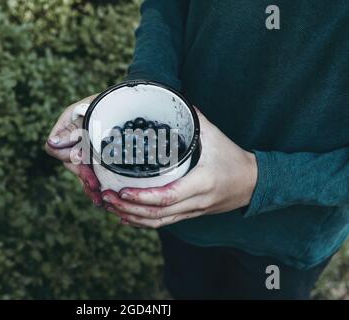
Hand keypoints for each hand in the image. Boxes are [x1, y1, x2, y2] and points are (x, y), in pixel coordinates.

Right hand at [45, 94, 102, 205]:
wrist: (132, 103)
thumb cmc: (111, 102)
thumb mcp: (92, 112)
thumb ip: (73, 129)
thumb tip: (51, 143)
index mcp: (66, 125)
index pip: (54, 148)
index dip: (67, 154)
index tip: (82, 157)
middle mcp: (72, 139)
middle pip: (69, 163)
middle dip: (83, 175)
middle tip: (96, 187)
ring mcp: (84, 148)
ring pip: (81, 172)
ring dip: (89, 185)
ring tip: (100, 199)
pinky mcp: (97, 157)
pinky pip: (92, 174)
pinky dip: (97, 185)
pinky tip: (103, 197)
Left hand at [101, 108, 257, 227]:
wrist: (253, 183)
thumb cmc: (233, 158)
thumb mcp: (215, 135)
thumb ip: (193, 118)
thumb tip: (173, 97)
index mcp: (201, 183)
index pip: (168, 196)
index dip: (142, 198)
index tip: (121, 191)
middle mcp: (195, 202)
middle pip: (157, 214)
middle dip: (128, 209)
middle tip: (105, 197)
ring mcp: (192, 212)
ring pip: (158, 222)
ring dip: (132, 217)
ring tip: (109, 207)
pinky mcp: (190, 215)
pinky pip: (164, 223)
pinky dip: (142, 222)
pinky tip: (125, 217)